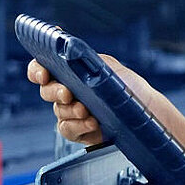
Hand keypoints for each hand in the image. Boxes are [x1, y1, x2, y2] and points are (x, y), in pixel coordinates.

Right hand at [27, 54, 155, 145]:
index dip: (37, 70)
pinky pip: (68, 130)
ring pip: (58, 112)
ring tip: (85, 110)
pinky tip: (92, 123)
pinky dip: (78, 126)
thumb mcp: (108, 68)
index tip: (44, 74)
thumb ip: (87, 60)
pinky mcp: (79, 131)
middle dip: (55, 91)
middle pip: (47, 91)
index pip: (42, 69)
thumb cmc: (127, 86)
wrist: (146, 111)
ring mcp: (71, 112)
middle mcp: (67, 92)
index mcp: (69, 72)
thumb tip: (70, 53)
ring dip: (70, 111)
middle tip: (68, 94)